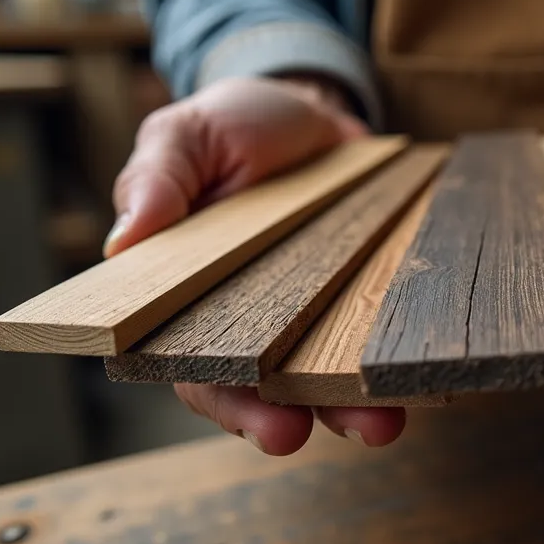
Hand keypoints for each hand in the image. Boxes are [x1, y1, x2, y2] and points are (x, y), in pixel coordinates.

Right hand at [107, 75, 403, 454]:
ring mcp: (308, 312)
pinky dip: (393, 359)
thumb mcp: (184, 135)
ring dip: (349, 407)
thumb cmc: (230, 127)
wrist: (309, 109)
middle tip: (300, 435)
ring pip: (323, 376)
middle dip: (280, 418)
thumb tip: (124, 241)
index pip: (190, 363)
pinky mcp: (358, 295)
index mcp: (184, 295)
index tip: (254, 419)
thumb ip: (156, 179)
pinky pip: (372, 337)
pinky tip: (419, 375)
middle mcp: (246, 319)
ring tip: (380, 423)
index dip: (221, 396)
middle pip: (258, 387)